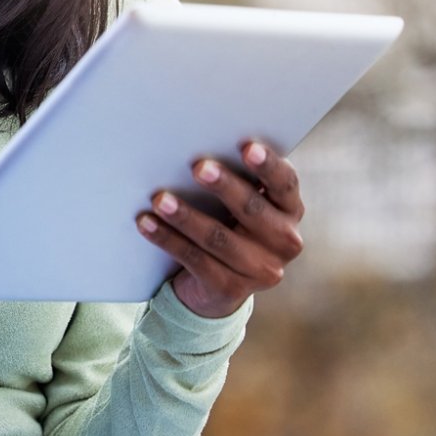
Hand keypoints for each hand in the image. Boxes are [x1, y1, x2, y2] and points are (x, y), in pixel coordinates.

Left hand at [136, 141, 305, 318]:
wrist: (218, 285)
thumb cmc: (229, 225)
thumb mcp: (240, 205)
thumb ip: (237, 180)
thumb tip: (197, 147)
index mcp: (289, 210)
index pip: (284, 184)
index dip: (268, 165)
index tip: (247, 147)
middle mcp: (284, 241)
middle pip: (252, 210)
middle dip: (224, 187)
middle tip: (198, 167)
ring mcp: (261, 270)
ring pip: (218, 238)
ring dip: (186, 216)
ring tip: (159, 199)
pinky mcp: (231, 289)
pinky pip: (195, 260)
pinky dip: (167, 239)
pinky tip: (146, 223)